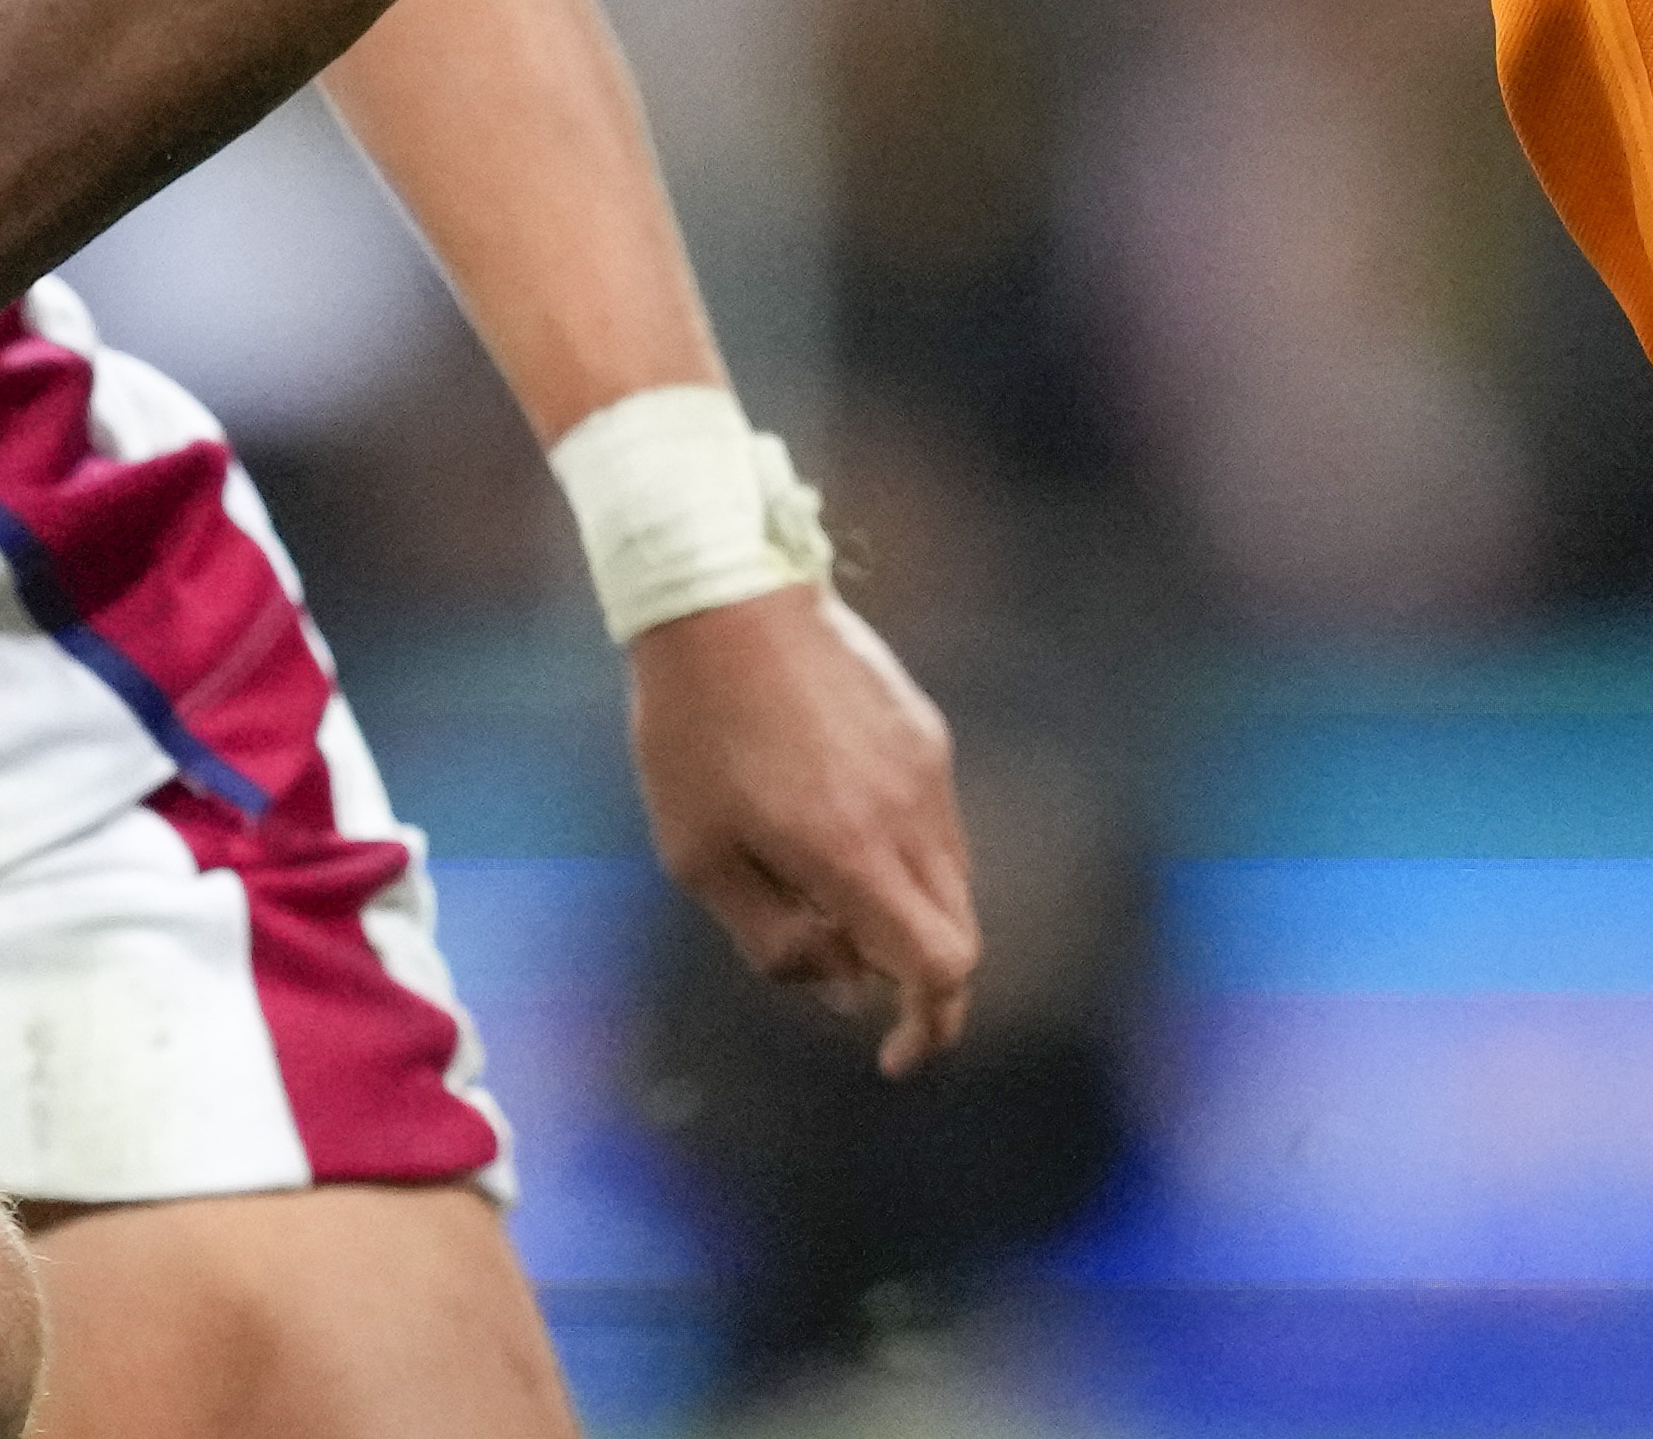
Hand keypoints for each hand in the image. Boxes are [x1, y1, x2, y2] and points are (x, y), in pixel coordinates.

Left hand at [631, 588, 979, 1074]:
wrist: (724, 595)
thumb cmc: (693, 730)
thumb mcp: (699, 855)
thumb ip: (774, 940)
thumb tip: (842, 989)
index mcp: (853, 854)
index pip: (940, 968)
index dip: (928, 1028)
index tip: (893, 1056)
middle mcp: (908, 813)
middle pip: (959, 933)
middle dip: (923, 986)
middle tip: (859, 991)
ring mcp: (926, 767)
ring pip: (951, 879)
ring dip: (910, 917)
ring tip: (820, 898)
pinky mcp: (924, 731)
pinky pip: (936, 824)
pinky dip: (906, 861)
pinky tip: (832, 834)